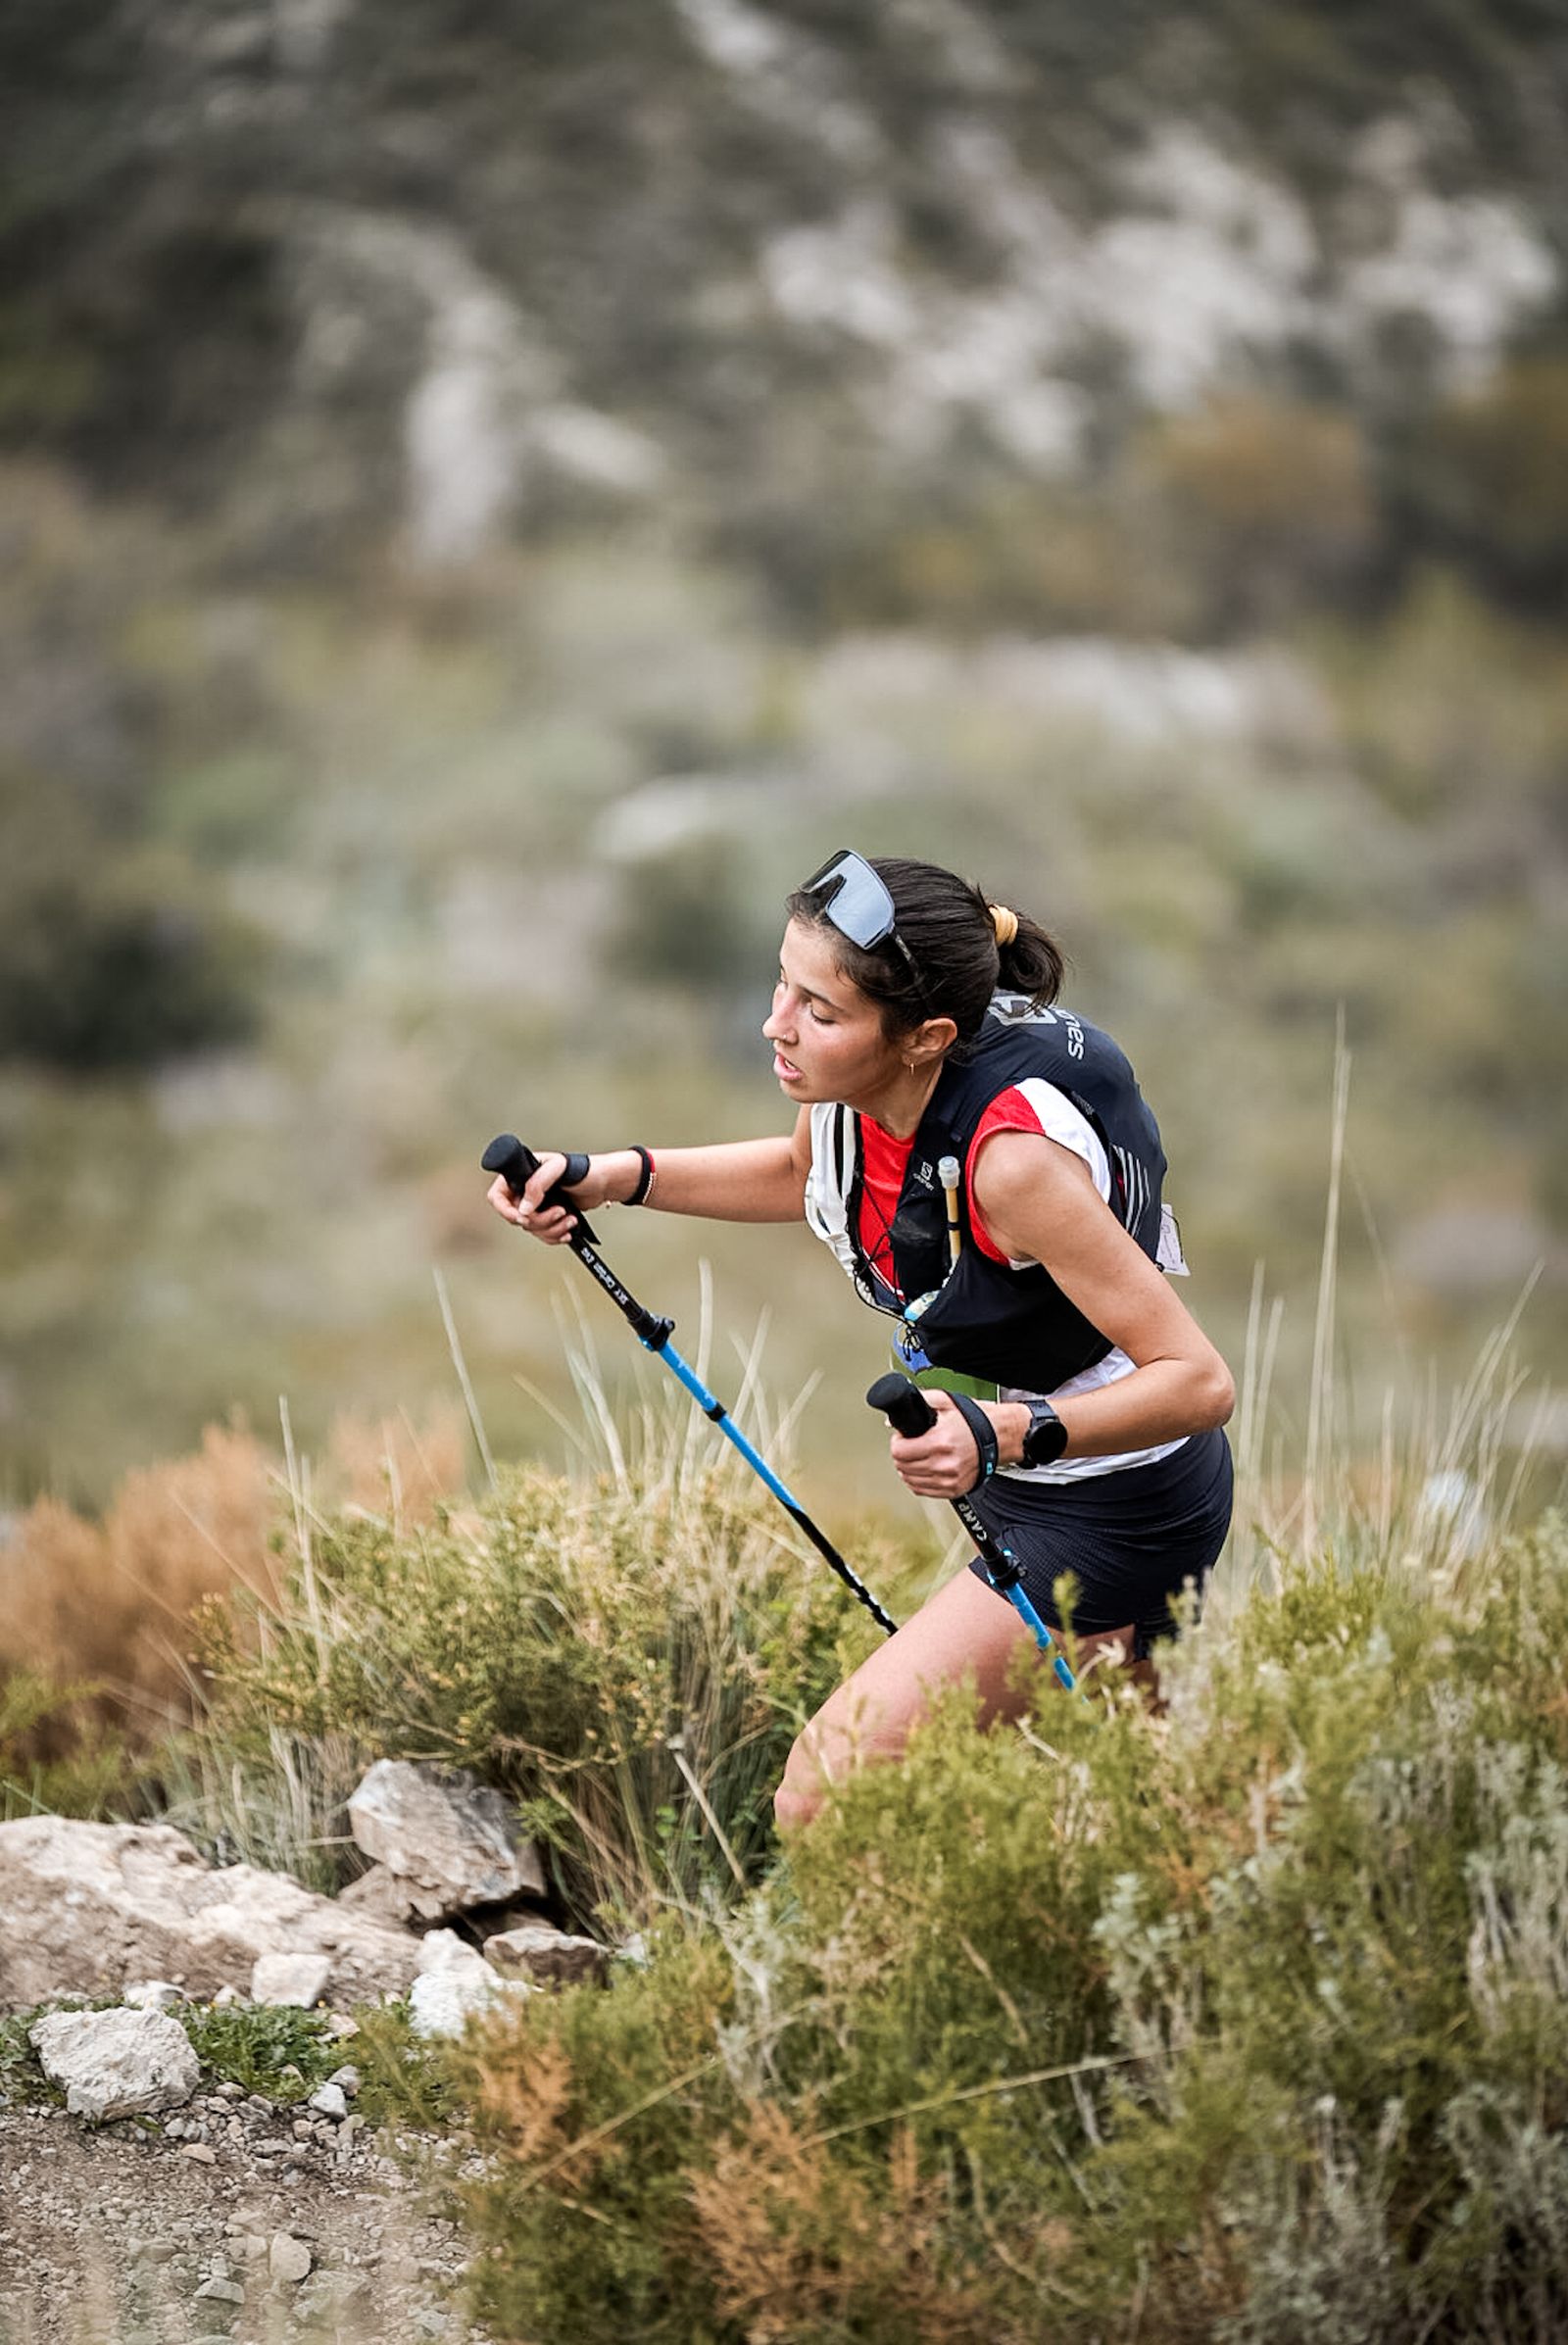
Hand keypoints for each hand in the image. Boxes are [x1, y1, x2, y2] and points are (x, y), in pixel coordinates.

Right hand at [486, 1149, 618, 1243]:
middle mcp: (526, 1191)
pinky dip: (556, 1235)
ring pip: (532, 1229)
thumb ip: (536, 1186)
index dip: (505, 1210)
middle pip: (517, 1218)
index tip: (522, 1217)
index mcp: (522, 1175)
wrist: (603, 1184)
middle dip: (540, 1220)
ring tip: (569, 1219)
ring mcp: (537, 1206)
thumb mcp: (557, 1169)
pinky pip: (543, 1234)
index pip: (497, 1196)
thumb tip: (523, 1209)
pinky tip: (568, 1229)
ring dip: (552, 1228)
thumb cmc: (582, 1170)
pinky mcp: (549, 1217)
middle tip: (559, 1212)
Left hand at [888, 1389, 998, 1497]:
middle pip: (902, 1467)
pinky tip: (923, 1469)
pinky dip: (918, 1481)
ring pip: (910, 1481)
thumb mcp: (945, 1403)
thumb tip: (894, 1420)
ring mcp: (949, 1479)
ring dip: (908, 1469)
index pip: (899, 1451)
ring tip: (916, 1457)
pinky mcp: (953, 1490)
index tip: (902, 1438)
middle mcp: (944, 1464)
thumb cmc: (973, 1421)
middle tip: (909, 1446)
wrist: (998, 1437)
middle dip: (902, 1455)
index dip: (897, 1442)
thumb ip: (918, 1404)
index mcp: (940, 1442)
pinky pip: (922, 1491)